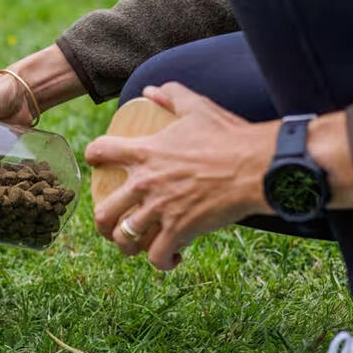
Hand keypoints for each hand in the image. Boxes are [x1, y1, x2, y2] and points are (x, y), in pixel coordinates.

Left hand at [85, 83, 275, 269]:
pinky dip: (162, 261)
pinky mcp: (179, 230)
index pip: (98, 151)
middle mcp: (144, 183)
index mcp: (143, 152)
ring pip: (123, 238)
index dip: (93, 157)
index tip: (97, 163)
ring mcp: (159, 209)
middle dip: (103, 222)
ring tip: (137, 245)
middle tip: (113, 223)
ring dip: (126, 245)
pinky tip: (171, 257)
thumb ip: (171, 95)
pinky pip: (157, 256)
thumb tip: (151, 90)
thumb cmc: (230, 136)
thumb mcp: (197, 107)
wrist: (259, 166)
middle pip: (102, 212)